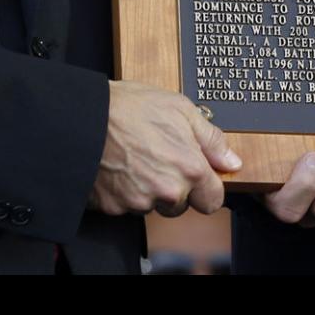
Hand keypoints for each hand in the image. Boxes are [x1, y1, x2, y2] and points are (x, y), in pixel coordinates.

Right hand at [89, 81, 242, 216]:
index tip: (196, 176)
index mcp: (189, 169)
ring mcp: (139, 202)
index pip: (213, 200)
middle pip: (181, 205)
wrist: (82, 117)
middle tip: (158, 157)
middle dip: (175, 188)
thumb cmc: (130, 107)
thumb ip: (210, 138)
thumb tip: (231, 161)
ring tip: (135, 157)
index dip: (206, 188)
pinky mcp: (114, 207)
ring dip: (148, 189)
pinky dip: (124, 190)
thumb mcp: (179, 108)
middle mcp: (167, 192)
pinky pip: (126, 205)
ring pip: (153, 205)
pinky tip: (118, 165)